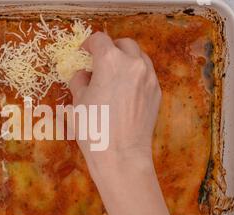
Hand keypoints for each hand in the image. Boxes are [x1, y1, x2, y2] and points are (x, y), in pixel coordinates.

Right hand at [70, 32, 160, 171]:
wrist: (121, 155)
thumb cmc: (94, 129)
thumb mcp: (77, 102)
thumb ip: (80, 80)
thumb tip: (84, 74)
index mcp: (110, 62)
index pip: (99, 40)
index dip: (88, 44)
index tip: (84, 52)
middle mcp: (133, 64)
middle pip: (124, 44)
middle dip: (111, 48)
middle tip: (99, 61)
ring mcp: (149, 78)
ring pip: (139, 57)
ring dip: (126, 60)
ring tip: (114, 75)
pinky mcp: (156, 93)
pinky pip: (146, 75)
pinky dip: (136, 75)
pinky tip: (126, 91)